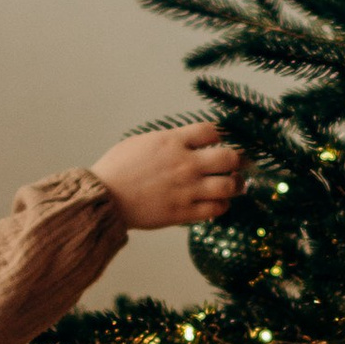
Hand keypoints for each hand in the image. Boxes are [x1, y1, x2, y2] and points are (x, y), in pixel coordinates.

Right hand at [91, 122, 241, 229]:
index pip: (211, 131)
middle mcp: (185, 164)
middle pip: (229, 157)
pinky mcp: (184, 212)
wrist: (104, 198)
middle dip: (238, 160)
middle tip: (240, 163)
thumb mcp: (141, 142)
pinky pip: (216, 209)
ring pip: (229, 185)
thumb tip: (183, 141)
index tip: (218, 142)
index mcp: (173, 142)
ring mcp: (187, 189)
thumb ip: (167, 141)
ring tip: (236, 185)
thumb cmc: (116, 169)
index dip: (219, 136)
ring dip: (236, 184)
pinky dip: (222, 205)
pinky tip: (219, 203)